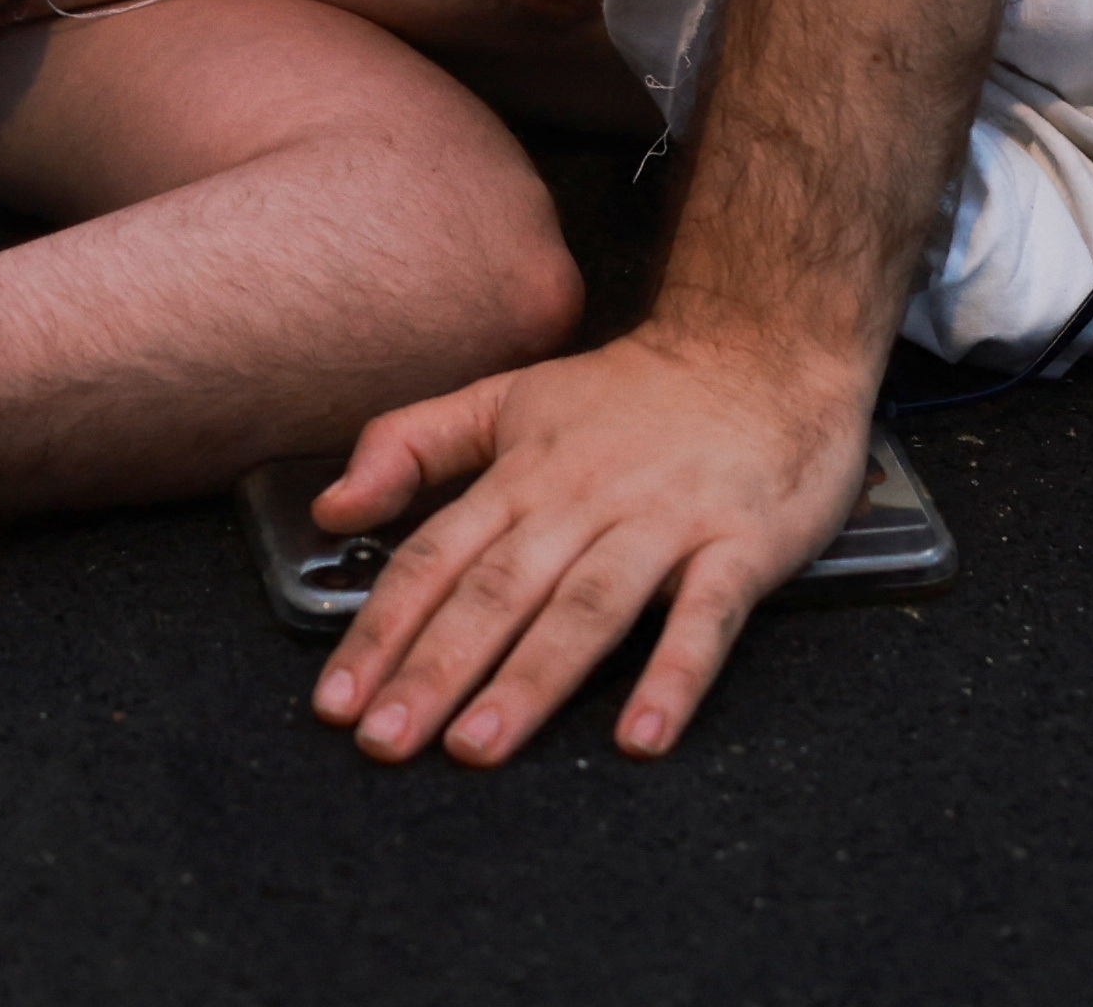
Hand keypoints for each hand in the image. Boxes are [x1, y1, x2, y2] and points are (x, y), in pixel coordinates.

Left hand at [303, 319, 877, 765]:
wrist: (763, 344)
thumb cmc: (630, 394)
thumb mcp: (508, 397)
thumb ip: (413, 444)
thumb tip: (330, 507)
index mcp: (521, 474)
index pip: (434, 558)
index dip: (380, 629)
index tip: (335, 701)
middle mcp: (582, 499)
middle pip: (497, 591)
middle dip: (434, 668)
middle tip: (384, 742)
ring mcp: (663, 523)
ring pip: (586, 608)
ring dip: (530, 680)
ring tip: (477, 747)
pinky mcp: (740, 545)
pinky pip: (705, 618)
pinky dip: (674, 676)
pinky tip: (641, 737)